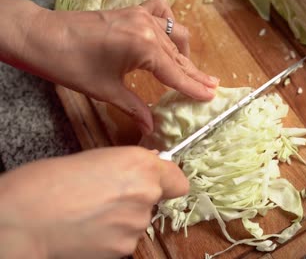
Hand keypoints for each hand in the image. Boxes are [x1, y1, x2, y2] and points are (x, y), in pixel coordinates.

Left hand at [0, 0, 217, 134]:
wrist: (43, 36)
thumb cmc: (70, 64)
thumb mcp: (106, 90)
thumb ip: (134, 108)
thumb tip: (150, 127)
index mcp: (143, 48)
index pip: (176, 74)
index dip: (194, 87)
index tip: (211, 96)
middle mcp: (147, 28)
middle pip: (179, 57)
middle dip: (195, 74)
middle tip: (211, 86)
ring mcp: (141, 16)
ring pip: (175, 36)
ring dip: (185, 54)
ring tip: (193, 70)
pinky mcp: (133, 11)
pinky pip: (162, 13)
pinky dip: (170, 25)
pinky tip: (170, 37)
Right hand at [0, 147, 187, 258]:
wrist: (24, 220)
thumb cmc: (50, 181)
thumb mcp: (97, 158)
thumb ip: (130, 165)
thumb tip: (146, 170)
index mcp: (141, 165)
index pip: (178, 180)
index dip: (166, 181)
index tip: (155, 181)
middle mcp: (146, 195)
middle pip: (154, 200)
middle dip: (136, 198)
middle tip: (105, 196)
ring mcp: (136, 225)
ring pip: (138, 221)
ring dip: (122, 219)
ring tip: (90, 214)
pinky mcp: (124, 249)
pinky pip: (125, 240)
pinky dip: (111, 236)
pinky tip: (88, 230)